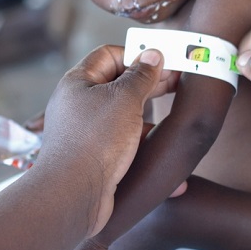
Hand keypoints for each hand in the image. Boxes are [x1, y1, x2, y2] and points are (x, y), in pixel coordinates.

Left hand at [36, 46, 175, 238]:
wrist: (73, 195)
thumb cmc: (94, 142)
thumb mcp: (125, 99)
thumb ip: (141, 76)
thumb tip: (153, 55)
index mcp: (78, 82)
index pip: (109, 54)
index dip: (136, 55)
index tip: (162, 63)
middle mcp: (79, 104)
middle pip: (118, 84)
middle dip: (149, 85)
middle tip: (177, 85)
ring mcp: (86, 131)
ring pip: (123, 116)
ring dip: (148, 117)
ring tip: (174, 120)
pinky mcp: (95, 156)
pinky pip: (123, 143)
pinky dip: (142, 146)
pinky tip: (162, 153)